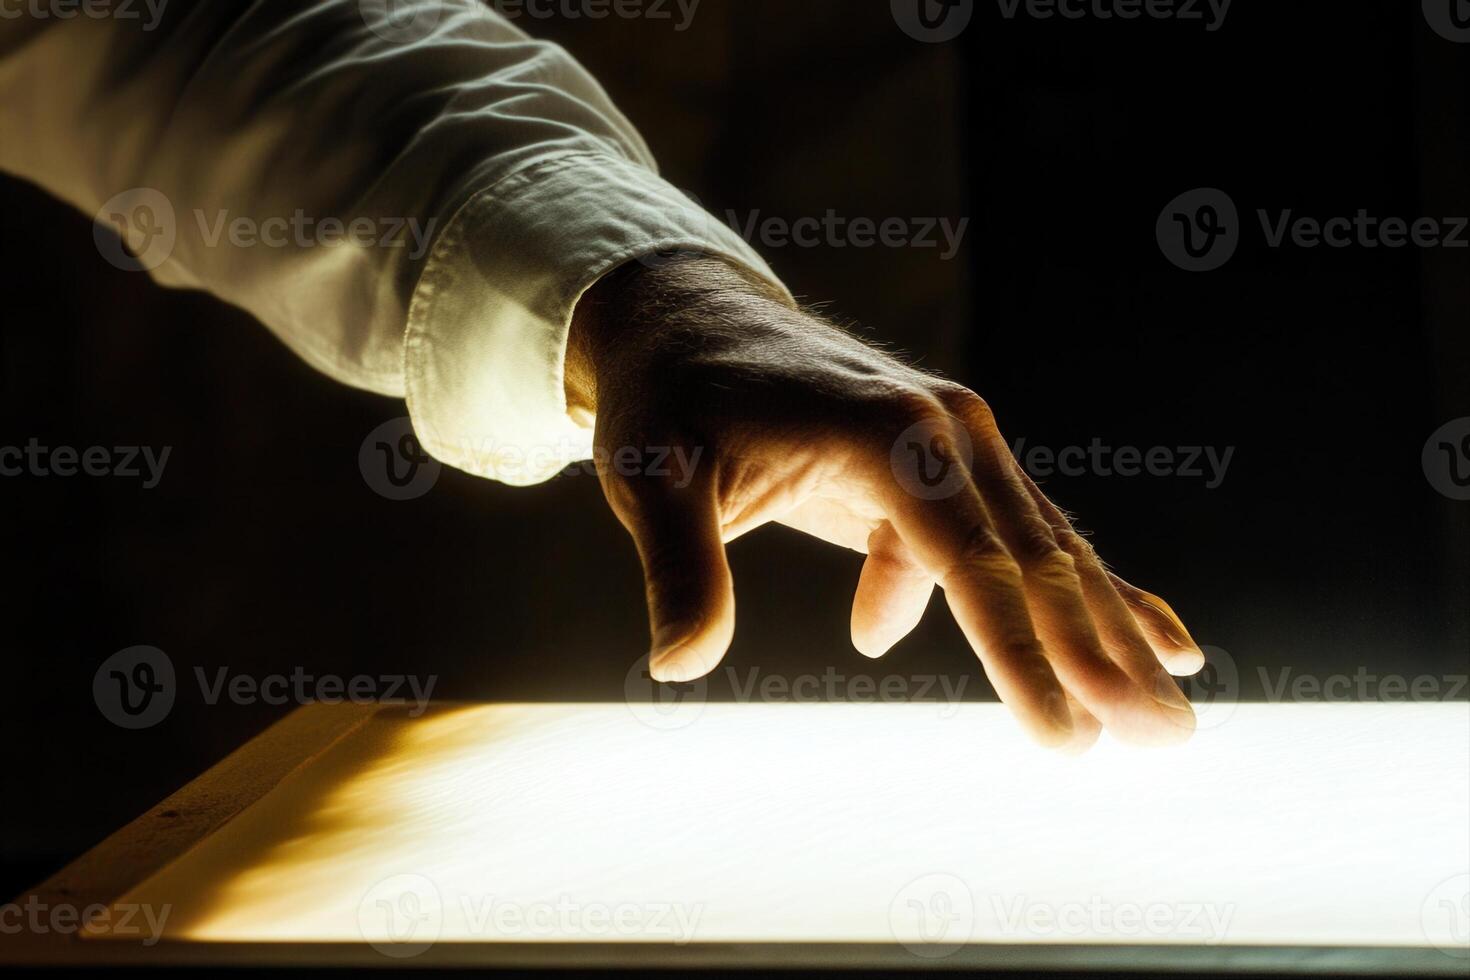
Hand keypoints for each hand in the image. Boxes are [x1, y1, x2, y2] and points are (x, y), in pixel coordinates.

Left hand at [566, 255, 1203, 749]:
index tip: (1064, 736)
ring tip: (1167, 721)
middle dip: (1099, 656)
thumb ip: (678, 568)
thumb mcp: (652, 480)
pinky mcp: (954, 464)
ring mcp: (962, 440)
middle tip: (1163, 742)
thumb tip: (679, 664)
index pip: (967, 561)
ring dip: (1109, 637)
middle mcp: (947, 428)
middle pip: (1036, 558)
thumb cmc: (669, 404)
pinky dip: (1093, 589)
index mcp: (886, 433)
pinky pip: (1032, 536)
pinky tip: (1156, 637)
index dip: (1017, 654)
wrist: (687, 326)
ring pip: (1050, 552)